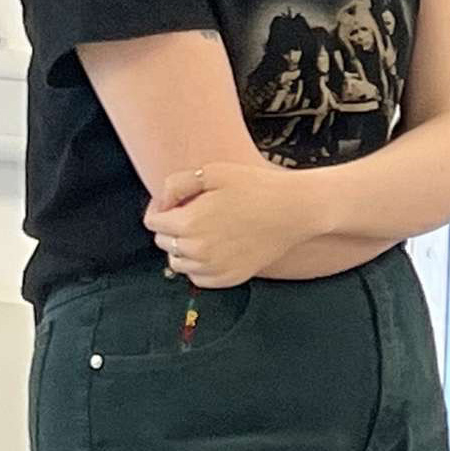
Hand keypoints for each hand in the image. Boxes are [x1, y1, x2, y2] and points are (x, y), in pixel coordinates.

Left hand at [143, 162, 324, 288]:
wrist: (296, 210)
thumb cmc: (258, 187)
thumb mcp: (214, 171)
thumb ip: (177, 184)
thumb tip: (162, 202)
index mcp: (189, 223)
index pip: (152, 222)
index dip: (161, 208)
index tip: (176, 202)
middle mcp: (197, 250)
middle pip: (163, 242)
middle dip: (172, 226)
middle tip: (197, 212)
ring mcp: (213, 268)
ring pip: (177, 262)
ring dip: (183, 247)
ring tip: (206, 230)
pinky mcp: (229, 278)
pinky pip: (197, 277)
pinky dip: (199, 265)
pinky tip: (215, 247)